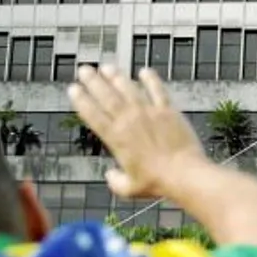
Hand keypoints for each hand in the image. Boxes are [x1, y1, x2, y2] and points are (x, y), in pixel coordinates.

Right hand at [68, 66, 206, 199]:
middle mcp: (129, 121)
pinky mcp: (167, 110)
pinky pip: (157, 89)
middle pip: (106, 95)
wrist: (183, 174)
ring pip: (128, 88)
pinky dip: (150, 79)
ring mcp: (148, 112)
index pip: (92, 114)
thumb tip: (110, 176)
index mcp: (116, 138)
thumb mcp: (129, 188)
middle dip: (93, 81)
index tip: (73, 89)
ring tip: (107, 67)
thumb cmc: (157, 182)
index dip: (81, 100)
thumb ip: (115, 181)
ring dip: (116, 76)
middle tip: (84, 70)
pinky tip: (144, 71)